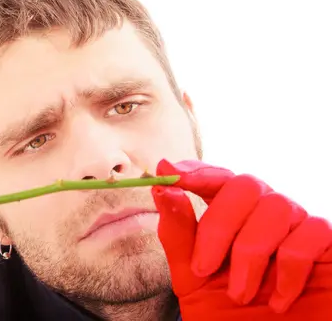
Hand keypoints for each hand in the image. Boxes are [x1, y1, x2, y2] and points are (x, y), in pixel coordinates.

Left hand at [152, 159, 331, 319]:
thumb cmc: (228, 314)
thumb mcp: (192, 277)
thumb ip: (178, 233)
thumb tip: (163, 189)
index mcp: (230, 216)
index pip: (216, 178)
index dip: (195, 171)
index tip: (168, 172)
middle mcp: (263, 213)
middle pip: (244, 185)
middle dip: (218, 226)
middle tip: (202, 268)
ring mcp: (296, 226)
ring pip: (275, 207)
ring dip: (250, 253)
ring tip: (240, 294)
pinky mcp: (326, 244)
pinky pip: (310, 234)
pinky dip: (288, 269)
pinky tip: (278, 299)